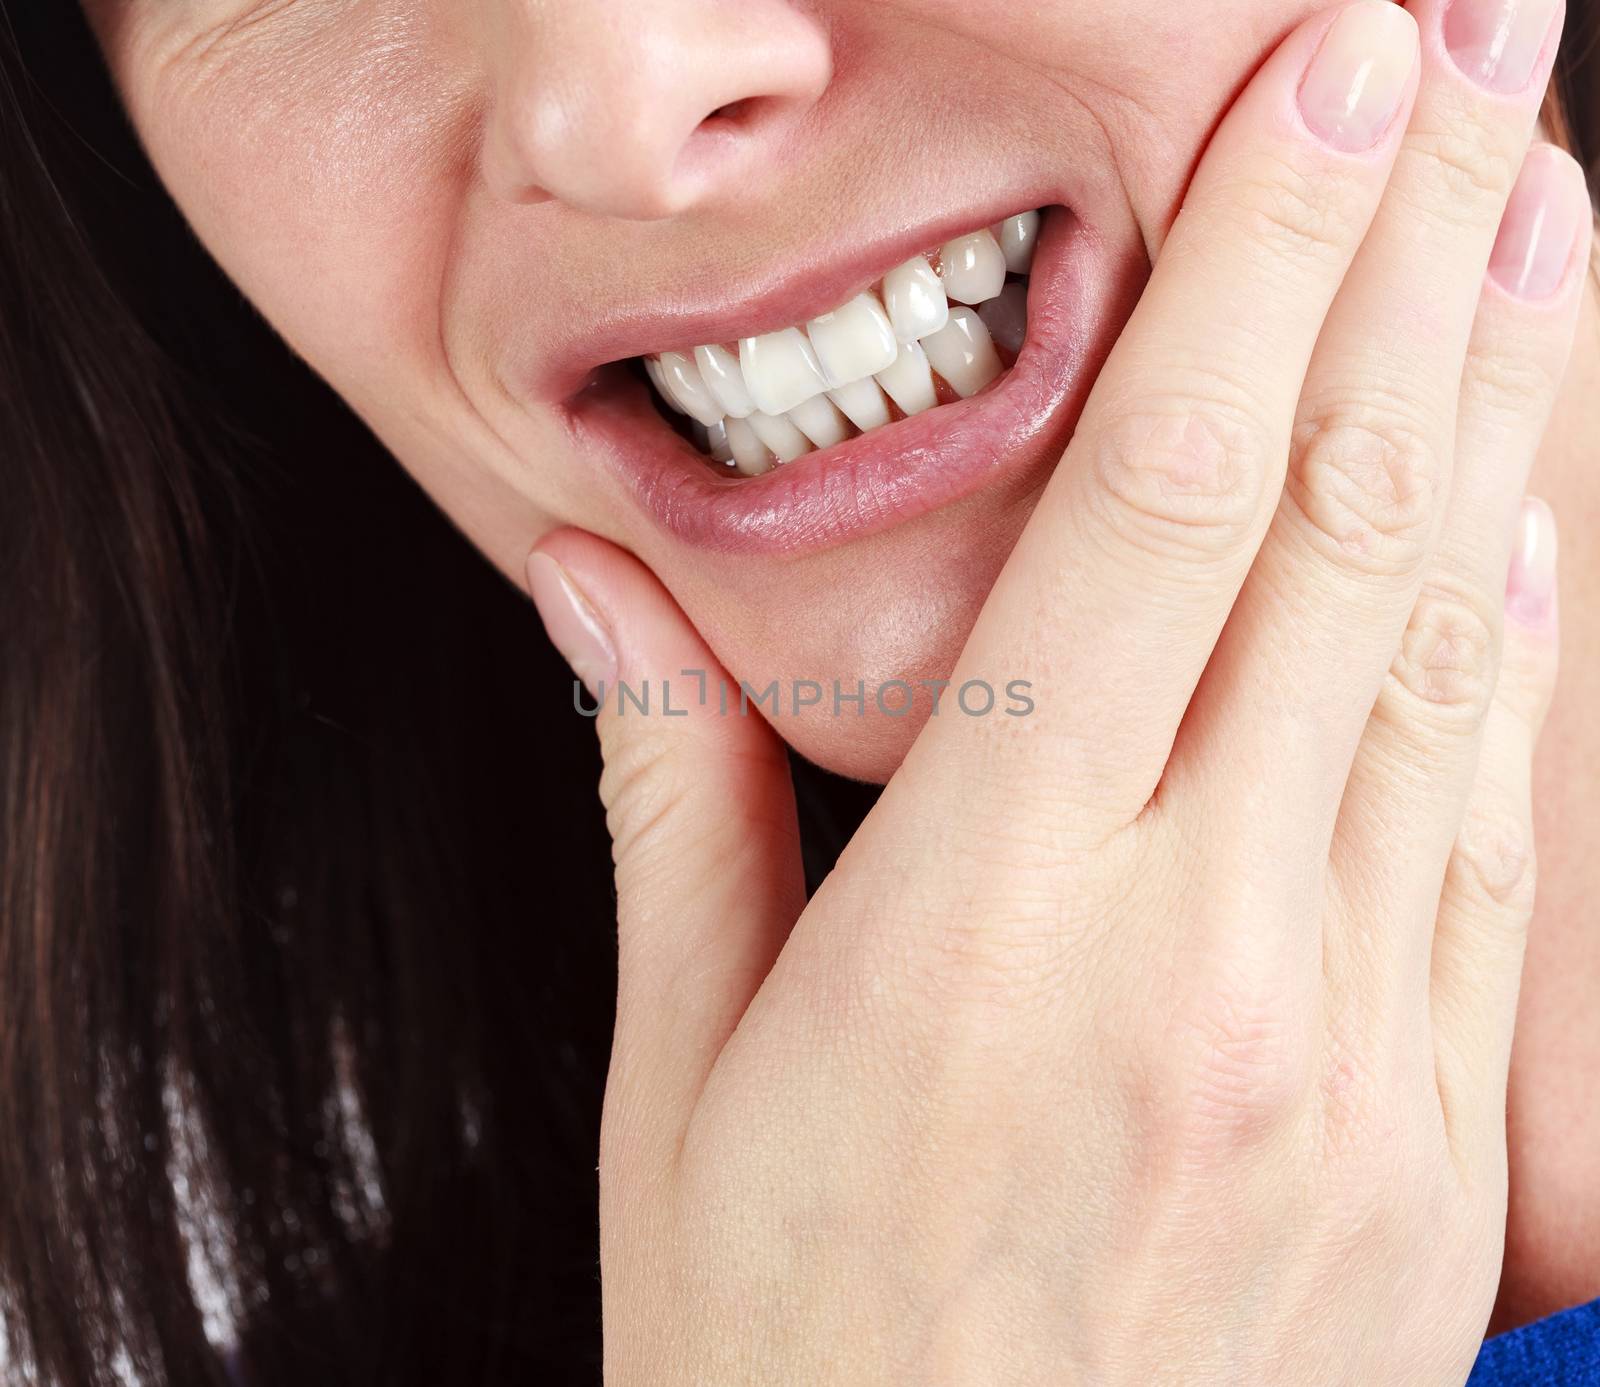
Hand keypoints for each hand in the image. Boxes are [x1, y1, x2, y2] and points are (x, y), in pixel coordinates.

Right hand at [528, 1, 1590, 1379]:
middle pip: (1330, 533)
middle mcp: (1190, 958)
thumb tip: (595, 587)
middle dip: (1409, 261)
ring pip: (1448, 659)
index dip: (1243, 271)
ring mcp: (1340, 1050)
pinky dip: (1516, 641)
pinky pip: (1490, 835)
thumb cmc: (781, 1361)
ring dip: (1500, 411)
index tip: (1312, 86)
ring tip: (1542, 213)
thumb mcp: (678, 1084)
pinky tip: (1531, 503)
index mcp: (975, 928)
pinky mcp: (1423, 1138)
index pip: (1145, 514)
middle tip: (1475, 58)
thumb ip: (665, 801)